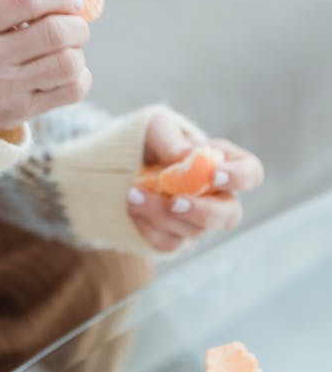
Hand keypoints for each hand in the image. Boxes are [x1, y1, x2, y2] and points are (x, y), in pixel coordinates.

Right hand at [0, 0, 91, 132]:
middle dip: (77, 24)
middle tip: (75, 24)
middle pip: (54, 33)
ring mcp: (2, 89)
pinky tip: (67, 70)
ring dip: (78, 51)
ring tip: (68, 48)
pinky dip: (80, 76)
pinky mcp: (19, 112)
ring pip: (67, 63)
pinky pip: (71, 92)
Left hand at [126, 110, 264, 252]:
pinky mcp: (177, 237)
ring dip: (161, 214)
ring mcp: (198, 220)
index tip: (213, 176)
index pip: (251, 172)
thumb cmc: (148, 140)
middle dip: (203, 211)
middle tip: (175, 202)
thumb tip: (187, 158)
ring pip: (195, 231)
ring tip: (133, 194)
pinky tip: (133, 208)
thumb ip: (172, 141)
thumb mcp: (155, 128)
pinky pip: (169, 243)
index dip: (239, 178)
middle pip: (231, 215)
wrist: (120, 164)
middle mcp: (218, 195)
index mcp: (222, 162)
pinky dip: (147, 227)